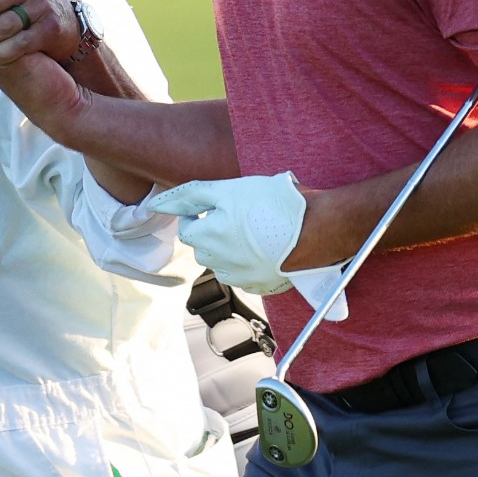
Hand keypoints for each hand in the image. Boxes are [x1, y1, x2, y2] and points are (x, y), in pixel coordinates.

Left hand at [147, 172, 308, 294]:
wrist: (318, 228)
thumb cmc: (274, 204)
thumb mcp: (229, 189)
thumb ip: (192, 196)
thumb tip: (158, 204)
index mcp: (209, 238)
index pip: (187, 229)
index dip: (197, 215)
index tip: (213, 207)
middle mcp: (220, 263)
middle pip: (202, 249)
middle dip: (211, 233)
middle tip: (235, 216)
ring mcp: (242, 278)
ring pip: (221, 265)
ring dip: (228, 250)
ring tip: (251, 231)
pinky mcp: (262, 287)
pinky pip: (244, 277)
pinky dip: (248, 264)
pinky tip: (264, 248)